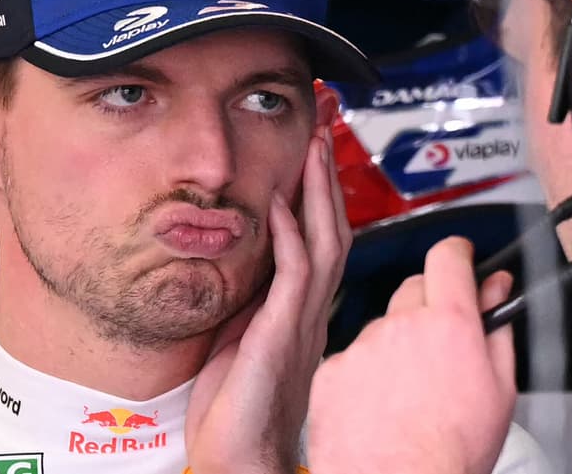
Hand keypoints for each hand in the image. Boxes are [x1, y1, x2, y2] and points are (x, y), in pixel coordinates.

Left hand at [185, 128, 351, 473]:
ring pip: (325, 243)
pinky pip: (294, 276)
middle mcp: (311, 311)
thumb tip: (250, 259)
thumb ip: (254, 297)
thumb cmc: (237, 406)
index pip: (323, 240)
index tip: (315, 152)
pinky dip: (290, 237)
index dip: (322, 194)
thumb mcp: (244, 336)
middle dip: (328, 177)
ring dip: (318, 192)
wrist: (239, 456)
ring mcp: (302, 321)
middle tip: (325, 130)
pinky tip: (280, 205)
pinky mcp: (283, 334)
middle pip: (334, 230)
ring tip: (315, 147)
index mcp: (302, 310)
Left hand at [307, 237, 515, 473]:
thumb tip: (497, 294)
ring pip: (382, 327)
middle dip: (429, 305)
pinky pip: (352, 357)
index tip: (460, 259)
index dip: (457, 254)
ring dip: (396, 345)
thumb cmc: (448, 454)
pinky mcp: (332, 370)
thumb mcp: (500, 391)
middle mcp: (400, 325)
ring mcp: (361, 346)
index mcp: (448, 324)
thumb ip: (498, 329)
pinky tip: (380, 406)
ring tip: (410, 394)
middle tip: (441, 347)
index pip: (448, 257)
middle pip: (414, 289)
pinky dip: (365, 373)